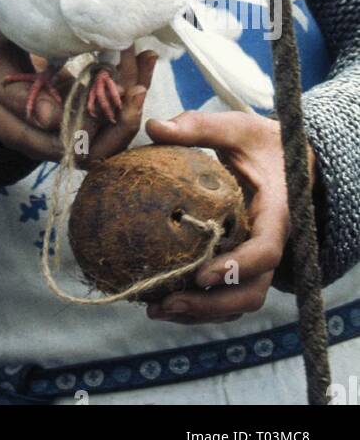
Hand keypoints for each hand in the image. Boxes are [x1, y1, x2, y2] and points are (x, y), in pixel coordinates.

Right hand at [0, 34, 157, 164]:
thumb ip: (19, 99)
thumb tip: (54, 119)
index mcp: (29, 137)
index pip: (80, 151)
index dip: (108, 129)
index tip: (125, 94)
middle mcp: (52, 134)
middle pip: (102, 141)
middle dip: (128, 112)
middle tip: (140, 77)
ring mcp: (63, 117)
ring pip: (107, 118)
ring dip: (131, 90)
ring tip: (145, 57)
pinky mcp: (70, 99)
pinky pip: (102, 97)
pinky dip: (122, 78)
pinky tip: (136, 53)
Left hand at [143, 110, 317, 324]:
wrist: (286, 161)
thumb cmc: (260, 143)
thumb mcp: (236, 128)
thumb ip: (199, 127)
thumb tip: (154, 127)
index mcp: (277, 215)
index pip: (265, 252)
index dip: (236, 269)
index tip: (201, 275)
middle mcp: (271, 245)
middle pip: (251, 292)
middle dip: (211, 305)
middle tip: (168, 303)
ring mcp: (259, 262)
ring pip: (238, 302)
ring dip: (201, 312)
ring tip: (157, 310)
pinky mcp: (244, 267)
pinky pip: (227, 295)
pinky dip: (200, 305)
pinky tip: (162, 301)